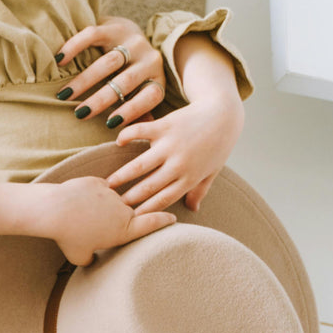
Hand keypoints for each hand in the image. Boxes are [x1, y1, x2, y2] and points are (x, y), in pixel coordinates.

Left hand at [42, 177, 176, 265]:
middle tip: (98, 223)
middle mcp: (123, 212)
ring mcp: (112, 196)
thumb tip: (92, 261)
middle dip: (117, 218)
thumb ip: (90, 259)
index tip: (173, 218)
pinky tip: (76, 202)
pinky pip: (98, 190)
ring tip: (81, 214)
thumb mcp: (79, 256)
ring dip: (100, 207)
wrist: (55, 210)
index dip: (164, 221)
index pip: (151, 224)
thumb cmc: (66, 236)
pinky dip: (89, 196)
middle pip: (129, 213)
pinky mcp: (99, 183)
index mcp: (123, 231)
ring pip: (111, 201)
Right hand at [56, 16, 166, 128]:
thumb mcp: (138, 91)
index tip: (110, 124)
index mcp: (156, 79)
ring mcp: (133, 41)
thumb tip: (131, 137)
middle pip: (125, 81)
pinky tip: (60, 61)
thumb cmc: (130, 73)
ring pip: (110, 61)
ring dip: (85, 80)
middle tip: (79, 113)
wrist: (129, 33)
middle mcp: (149, 59)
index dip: (132, 111)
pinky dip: (75, 48)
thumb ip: (137, 112)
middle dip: (101, 99)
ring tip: (65, 95)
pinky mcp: (115, 26)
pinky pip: (93, 35)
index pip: (150, 96)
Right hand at [107, 96, 243, 214]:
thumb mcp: (212, 170)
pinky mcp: (165, 126)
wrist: (224, 113)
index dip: (145, 211)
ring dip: (121, 175)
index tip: (130, 219)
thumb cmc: (218, 143)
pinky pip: (140, 132)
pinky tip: (119, 143)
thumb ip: (200, 190)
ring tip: (107, 184)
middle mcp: (180, 163)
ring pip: (140, 165)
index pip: (164, 199)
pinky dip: (127, 136)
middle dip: (129, 198)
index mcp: (190, 177)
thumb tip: (193, 210)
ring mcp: (171, 145)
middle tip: (113, 205)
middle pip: (149, 186)